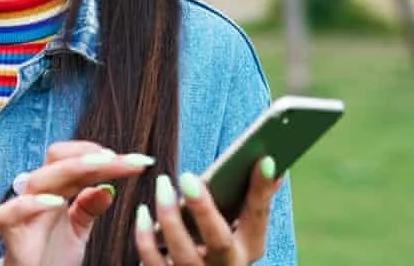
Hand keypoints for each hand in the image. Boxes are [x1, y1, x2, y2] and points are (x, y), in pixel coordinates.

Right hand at [0, 141, 155, 265]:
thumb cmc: (51, 255)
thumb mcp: (78, 229)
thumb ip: (89, 207)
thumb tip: (108, 189)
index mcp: (56, 188)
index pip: (78, 160)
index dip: (105, 158)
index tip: (136, 161)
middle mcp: (39, 192)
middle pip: (60, 160)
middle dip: (91, 155)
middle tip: (120, 159)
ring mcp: (22, 207)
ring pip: (41, 177)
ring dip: (71, 168)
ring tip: (100, 165)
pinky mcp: (9, 227)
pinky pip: (15, 209)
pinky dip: (34, 203)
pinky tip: (56, 202)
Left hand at [133, 156, 280, 265]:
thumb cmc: (216, 240)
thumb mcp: (238, 226)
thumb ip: (248, 199)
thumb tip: (270, 162)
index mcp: (249, 247)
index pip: (259, 217)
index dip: (262, 190)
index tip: (265, 158)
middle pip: (219, 241)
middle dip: (204, 210)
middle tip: (188, 177)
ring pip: (184, 253)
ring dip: (170, 218)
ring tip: (163, 185)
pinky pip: (154, 263)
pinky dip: (145, 239)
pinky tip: (142, 213)